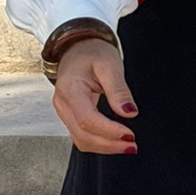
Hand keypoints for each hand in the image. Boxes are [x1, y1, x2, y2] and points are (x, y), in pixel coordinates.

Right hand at [52, 39, 137, 154]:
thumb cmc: (92, 53)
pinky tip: (115, 141)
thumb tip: (130, 113)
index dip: (109, 131)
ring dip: (104, 147)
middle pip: (83, 135)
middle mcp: (62, 104)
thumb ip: (119, 90)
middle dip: (109, 144)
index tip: (130, 134)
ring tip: (127, 146)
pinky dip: (99, 142)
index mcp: (70, 89)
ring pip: (81, 140)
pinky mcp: (70, 117)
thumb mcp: (110, 65)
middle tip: (132, 145)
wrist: (78, 48)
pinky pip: (81, 136)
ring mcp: (64, 112)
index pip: (87, 119)